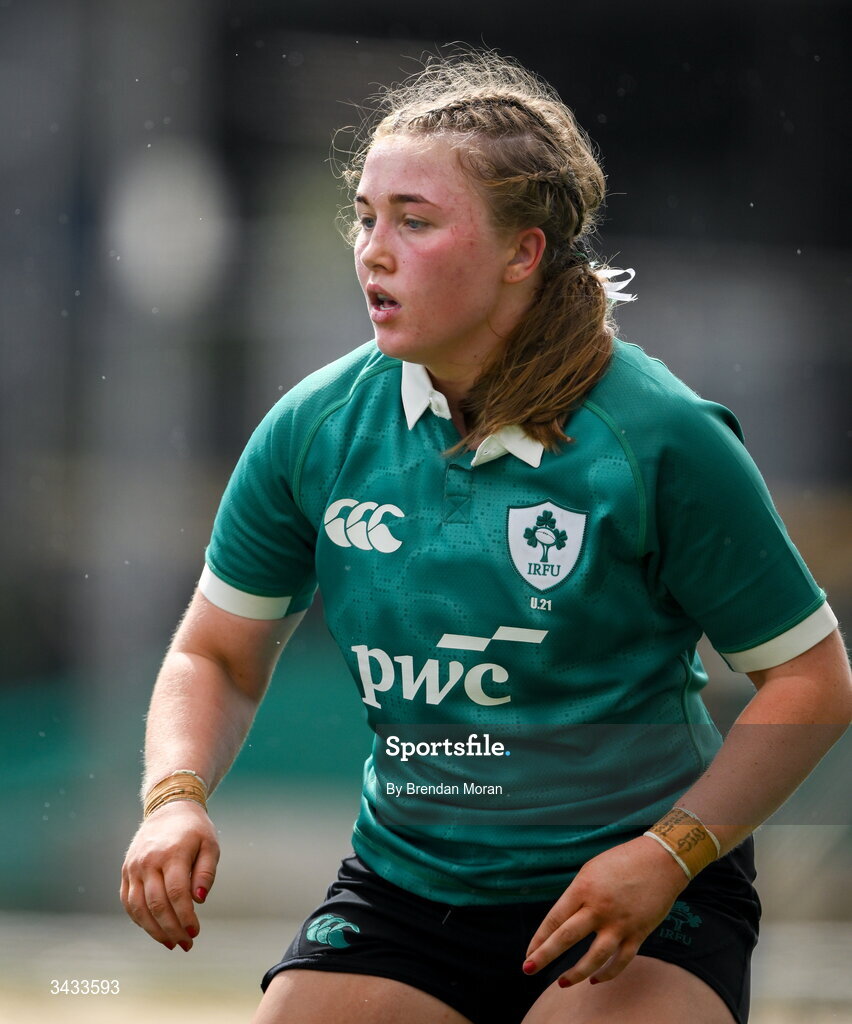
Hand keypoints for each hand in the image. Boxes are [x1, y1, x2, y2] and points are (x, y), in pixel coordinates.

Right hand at [120, 800, 219, 950]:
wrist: (169, 808)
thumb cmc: (195, 830)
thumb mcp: (210, 844)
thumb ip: (206, 872)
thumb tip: (199, 900)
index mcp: (172, 853)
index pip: (176, 893)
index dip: (185, 917)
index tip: (195, 932)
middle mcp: (148, 861)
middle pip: (157, 904)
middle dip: (172, 929)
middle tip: (186, 944)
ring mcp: (134, 867)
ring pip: (138, 908)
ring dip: (154, 930)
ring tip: (171, 943)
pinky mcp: (126, 871)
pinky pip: (128, 902)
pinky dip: (140, 920)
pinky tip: (155, 930)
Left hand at [523, 836, 688, 986]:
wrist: (661, 860)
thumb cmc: (622, 861)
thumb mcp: (591, 871)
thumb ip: (577, 896)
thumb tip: (563, 922)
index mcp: (583, 888)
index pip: (554, 919)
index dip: (539, 938)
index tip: (529, 953)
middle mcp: (599, 908)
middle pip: (565, 938)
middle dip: (544, 956)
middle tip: (528, 969)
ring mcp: (619, 923)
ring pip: (594, 957)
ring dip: (575, 973)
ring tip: (562, 983)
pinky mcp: (638, 933)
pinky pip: (621, 961)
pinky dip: (607, 974)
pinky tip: (595, 980)